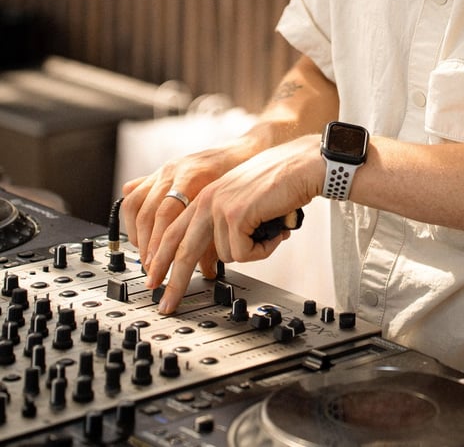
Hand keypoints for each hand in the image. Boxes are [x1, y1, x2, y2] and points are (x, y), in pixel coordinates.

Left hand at [144, 134, 323, 312]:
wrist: (303, 164)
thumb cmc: (280, 182)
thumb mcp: (242, 199)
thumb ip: (224, 221)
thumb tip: (213, 258)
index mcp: (206, 196)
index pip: (173, 232)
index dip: (161, 259)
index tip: (154, 279)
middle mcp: (207, 200)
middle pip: (181, 250)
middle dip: (174, 282)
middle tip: (167, 305)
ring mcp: (220, 207)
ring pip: (226, 255)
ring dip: (253, 251)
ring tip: (270, 233)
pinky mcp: (236, 215)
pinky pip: (245, 253)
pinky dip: (264, 249)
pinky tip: (276, 231)